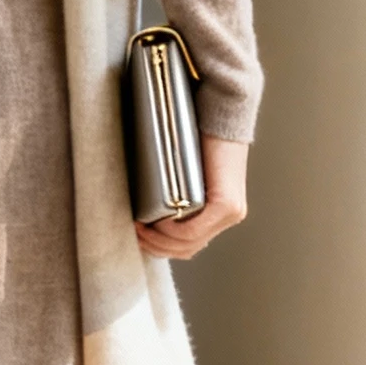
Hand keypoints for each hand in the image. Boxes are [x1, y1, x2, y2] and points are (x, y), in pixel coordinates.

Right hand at [135, 135, 247, 262]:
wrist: (221, 115)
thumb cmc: (200, 138)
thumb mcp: (188, 173)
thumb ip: (178, 194)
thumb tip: (149, 210)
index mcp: (221, 213)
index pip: (190, 245)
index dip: (161, 247)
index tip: (139, 236)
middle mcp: (229, 217)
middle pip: (188, 249)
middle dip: (156, 247)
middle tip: (134, 234)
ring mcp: (231, 213)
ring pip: (189, 243)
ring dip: (160, 240)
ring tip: (140, 227)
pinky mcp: (227, 205)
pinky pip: (193, 230)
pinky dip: (171, 230)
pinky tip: (157, 221)